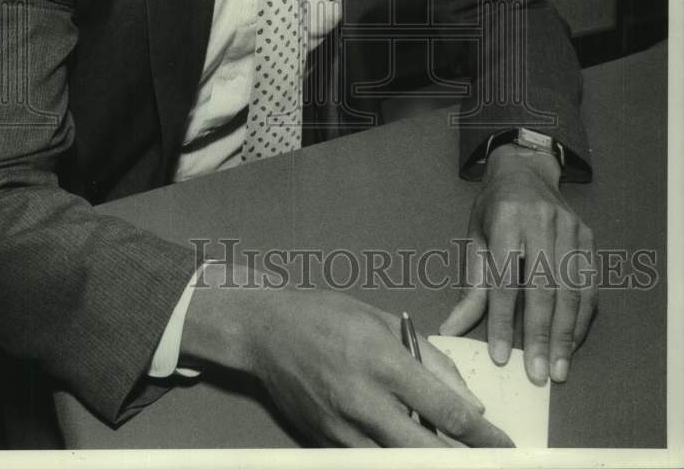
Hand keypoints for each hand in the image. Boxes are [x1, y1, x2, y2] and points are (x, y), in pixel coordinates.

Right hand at [181, 264, 513, 446]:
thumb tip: (470, 402)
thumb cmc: (328, 316)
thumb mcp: (385, 322)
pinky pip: (368, 462)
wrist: (266, 330)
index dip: (481, 435)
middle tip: (487, 463)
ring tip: (448, 455)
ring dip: (425, 461)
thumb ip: (430, 361)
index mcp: (382, 361)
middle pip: (424, 451)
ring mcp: (340, 427)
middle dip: (461, 460)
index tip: (503, 445)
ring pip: (395, 465)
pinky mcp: (324, 443)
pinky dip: (391, 458)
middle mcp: (362, 399)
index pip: (444, 409)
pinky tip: (406, 447)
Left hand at [440, 144, 596, 385]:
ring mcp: (570, 228)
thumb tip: (450, 329)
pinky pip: (589, 285)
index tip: (501, 356)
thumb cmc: (494, 209)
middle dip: (540, 335)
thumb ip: (470, 288)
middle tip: (537, 374)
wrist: (526, 171)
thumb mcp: (475, 239)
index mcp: (506, 219)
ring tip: (558, 369)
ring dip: (566, 335)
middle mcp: (542, 221)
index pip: (505, 279)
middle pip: (543, 288)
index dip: (503, 320)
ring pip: (571, 290)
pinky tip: (573, 342)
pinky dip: (582, 318)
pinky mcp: (588, 237)